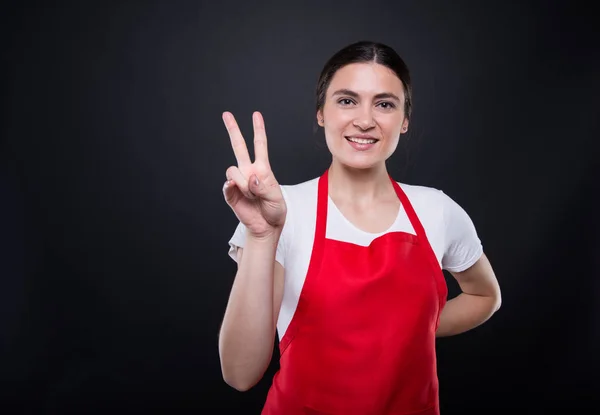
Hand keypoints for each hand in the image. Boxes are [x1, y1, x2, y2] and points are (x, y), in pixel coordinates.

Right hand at [222, 111, 286, 238]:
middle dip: (233, 130)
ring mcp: (238, 181)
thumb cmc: (274, 210)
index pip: (259, 145)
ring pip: (234, 170)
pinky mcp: (230, 193)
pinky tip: (236, 189)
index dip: (258, 130)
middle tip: (226, 114)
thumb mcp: (276, 198)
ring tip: (253, 197)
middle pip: (239, 147)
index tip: (256, 115)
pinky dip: (232, 186)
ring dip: (245, 185)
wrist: (266, 226)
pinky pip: (227, 185)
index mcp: (262, 169)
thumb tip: (250, 178)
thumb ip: (264, 186)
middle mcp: (248, 171)